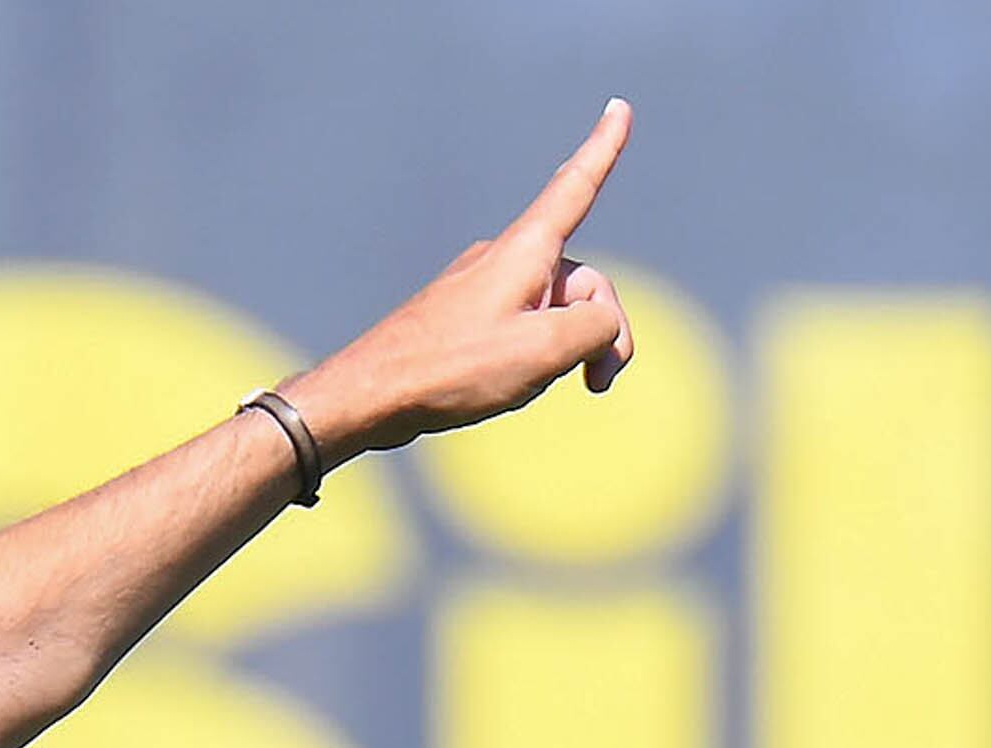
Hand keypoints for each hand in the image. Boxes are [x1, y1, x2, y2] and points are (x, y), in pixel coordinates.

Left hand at [287, 99, 638, 458]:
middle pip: (582, 283)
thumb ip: (597, 328)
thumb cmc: (453, 368)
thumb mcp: (545, 350)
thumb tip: (599, 327)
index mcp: (526, 250)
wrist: (372, 395)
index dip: (603, 149)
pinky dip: (535, 356)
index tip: (619, 108)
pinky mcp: (466, 318)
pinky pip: (523, 328)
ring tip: (535, 385)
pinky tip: (509, 385)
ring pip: (554, 312)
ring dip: (567, 351)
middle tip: (598, 383)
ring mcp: (484, 288)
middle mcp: (505, 258)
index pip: (576, 188)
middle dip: (601, 331)